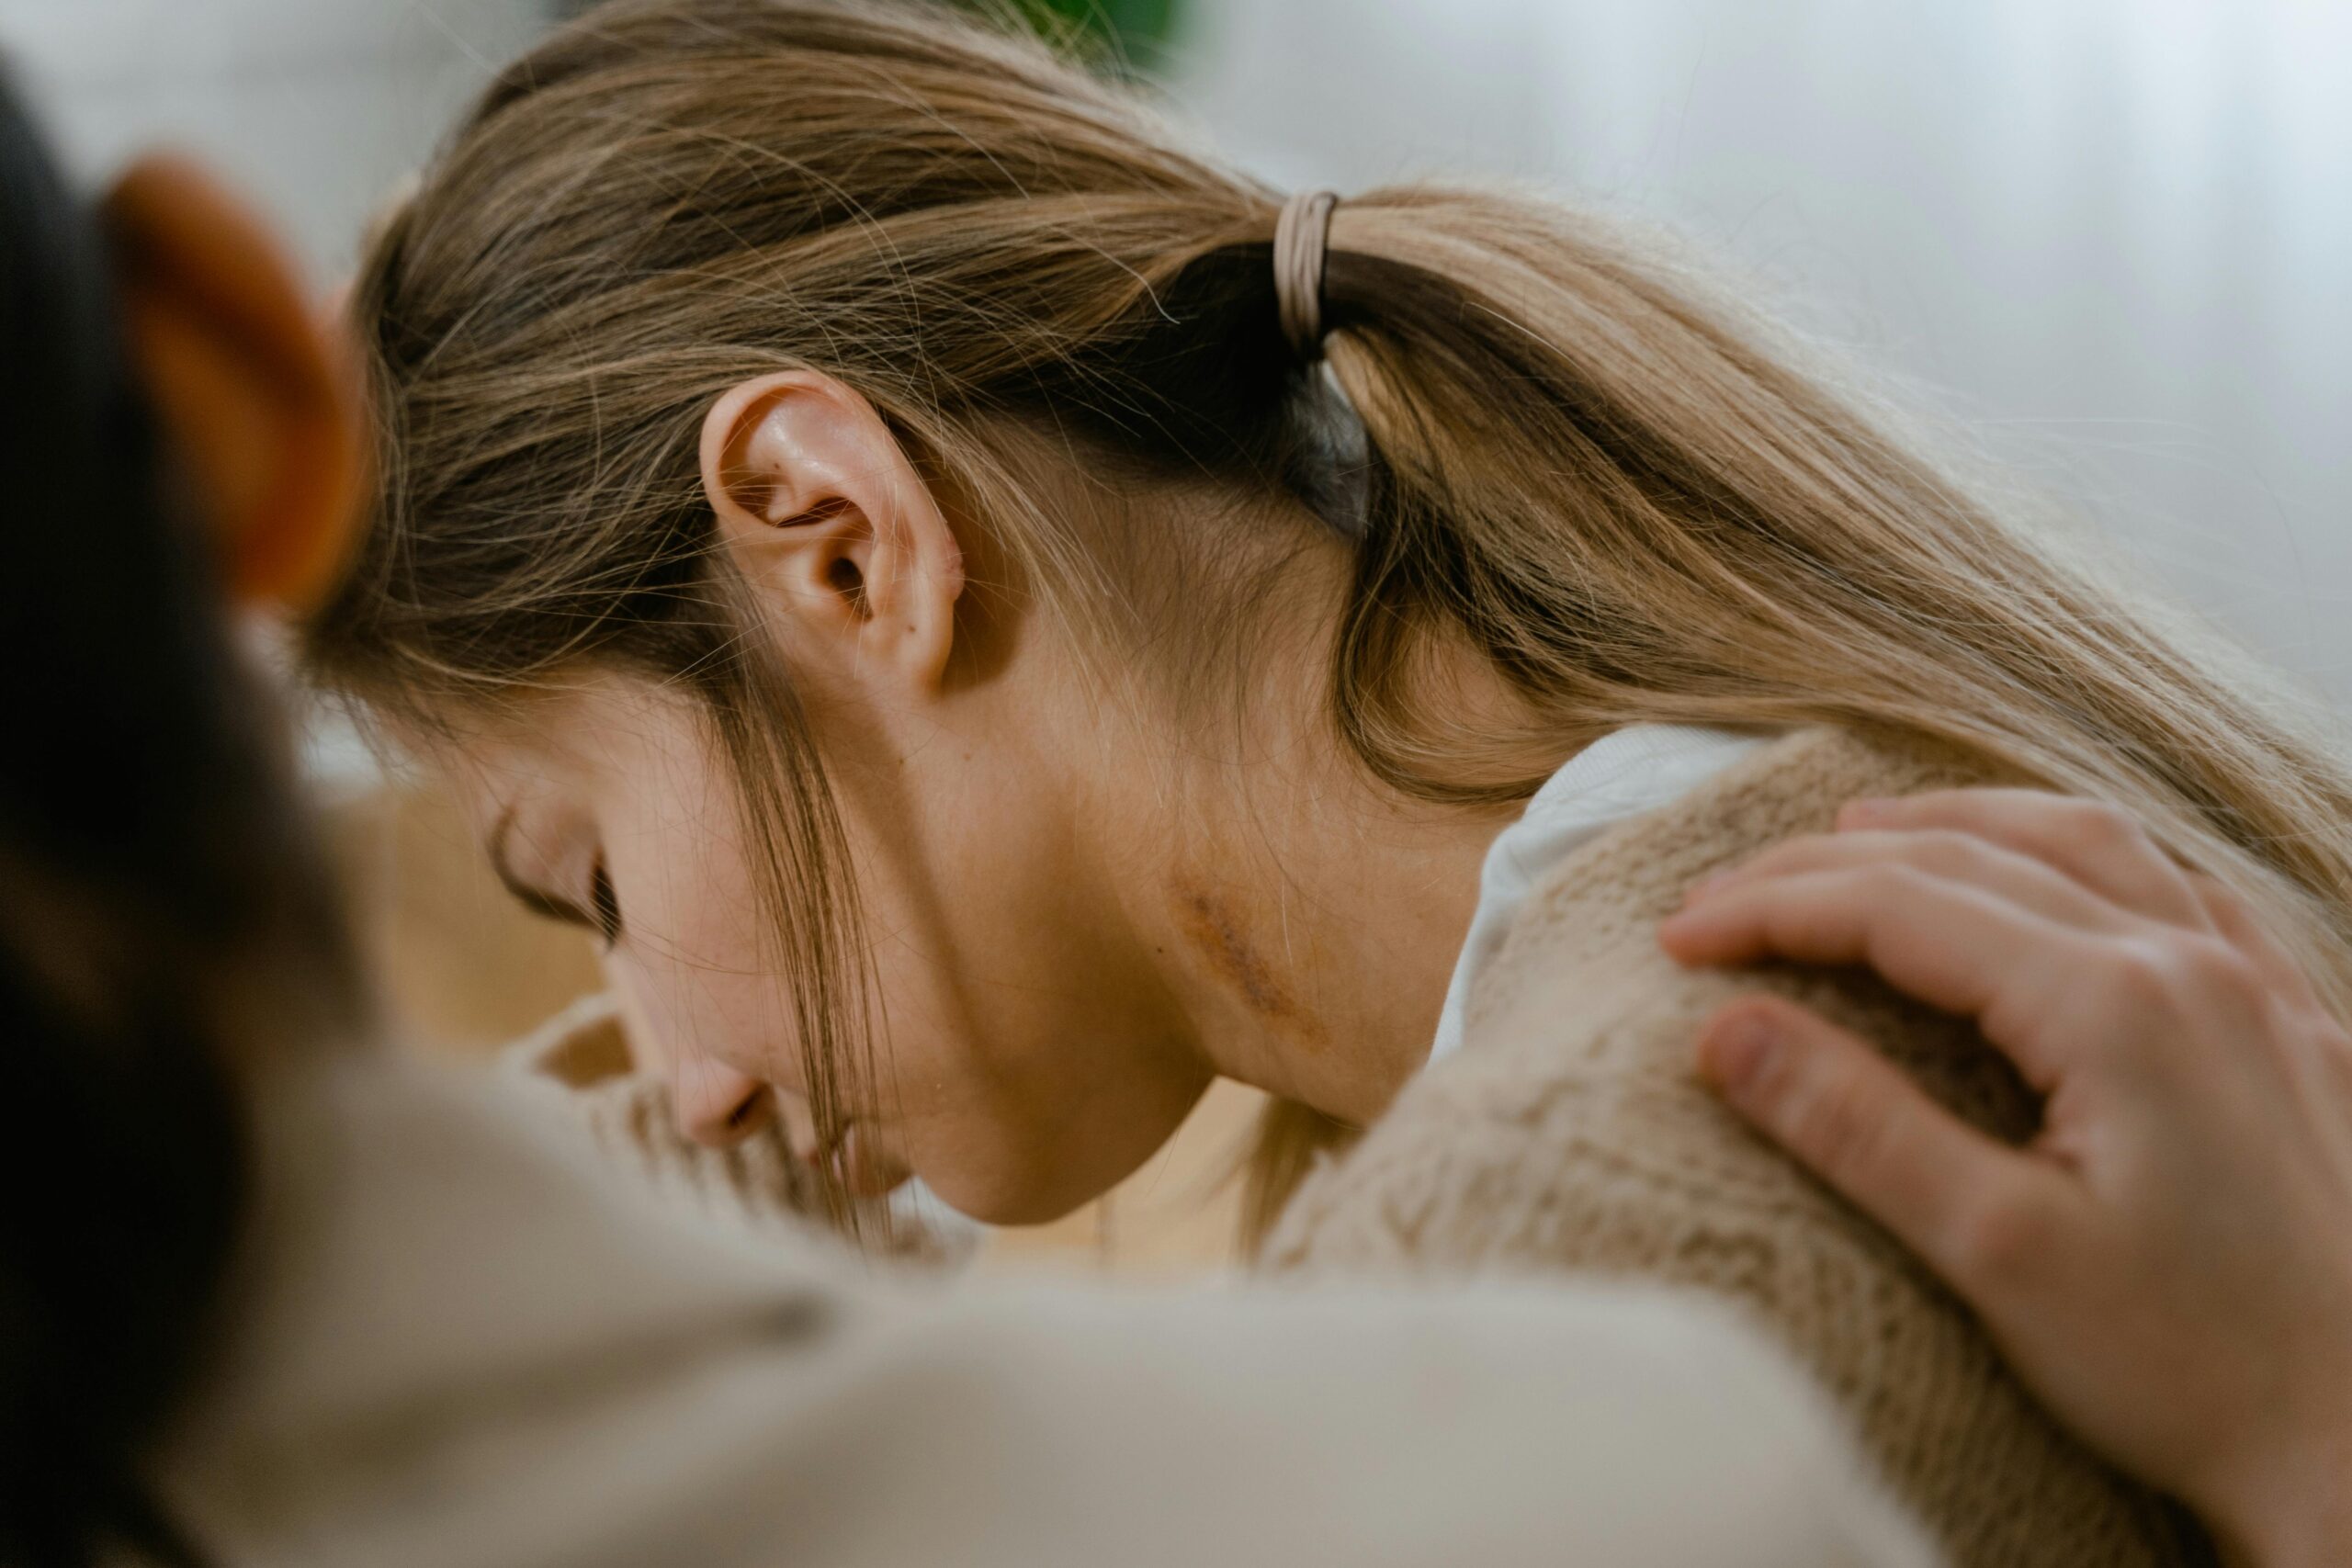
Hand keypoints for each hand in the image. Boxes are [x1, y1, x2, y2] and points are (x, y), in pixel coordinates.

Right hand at [1656, 790, 2351, 1567]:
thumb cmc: (2195, 1370)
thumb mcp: (1998, 1256)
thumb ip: (1857, 1125)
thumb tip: (1724, 1028)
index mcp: (2113, 1003)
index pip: (1898, 906)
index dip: (1771, 911)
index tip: (1675, 940)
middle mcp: (2189, 962)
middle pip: (1972, 858)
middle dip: (1826, 867)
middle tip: (1721, 899)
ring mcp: (2253, 986)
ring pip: (2083, 842)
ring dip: (1955, 825)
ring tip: (1860, 834)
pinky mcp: (2292, 1026)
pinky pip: (2176, 884)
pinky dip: (2080, 854)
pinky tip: (2051, 873)